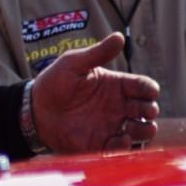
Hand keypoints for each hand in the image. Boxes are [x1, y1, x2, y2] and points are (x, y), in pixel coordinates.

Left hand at [31, 32, 158, 153]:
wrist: (35, 109)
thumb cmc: (55, 82)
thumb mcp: (74, 63)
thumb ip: (97, 53)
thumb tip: (120, 36)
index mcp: (116, 85)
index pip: (143, 87)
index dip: (150, 89)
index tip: (150, 91)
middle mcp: (118, 106)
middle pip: (147, 109)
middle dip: (150, 110)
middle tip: (145, 111)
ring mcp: (111, 125)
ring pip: (141, 131)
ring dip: (144, 130)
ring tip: (134, 127)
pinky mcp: (101, 143)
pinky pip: (121, 148)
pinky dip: (125, 146)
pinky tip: (120, 139)